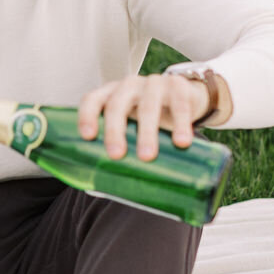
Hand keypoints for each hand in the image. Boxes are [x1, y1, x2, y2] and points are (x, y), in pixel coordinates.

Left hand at [77, 72, 228, 161]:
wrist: (186, 96)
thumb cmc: (149, 118)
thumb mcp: (132, 126)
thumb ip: (120, 148)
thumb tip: (101, 189)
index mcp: (111, 94)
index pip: (93, 100)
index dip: (87, 116)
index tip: (88, 137)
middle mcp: (129, 86)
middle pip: (116, 104)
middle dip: (114, 130)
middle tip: (116, 155)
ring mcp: (153, 83)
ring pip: (147, 106)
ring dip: (146, 132)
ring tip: (148, 156)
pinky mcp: (179, 86)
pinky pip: (179, 104)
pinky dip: (180, 123)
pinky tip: (181, 142)